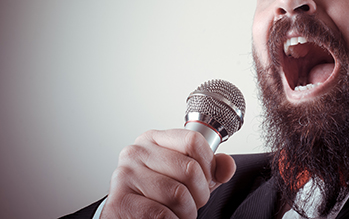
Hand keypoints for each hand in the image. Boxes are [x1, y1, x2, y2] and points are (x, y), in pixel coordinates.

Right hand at [100, 129, 235, 217]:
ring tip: (179, 213)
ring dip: (186, 212)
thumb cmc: (158, 195)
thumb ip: (211, 169)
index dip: (209, 164)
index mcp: (154, 139)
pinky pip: (161, 214)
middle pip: (190, 169)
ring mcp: (125, 175)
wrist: (128, 216)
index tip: (207, 179)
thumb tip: (227, 165)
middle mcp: (137, 152)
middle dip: (200, 195)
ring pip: (178, 194)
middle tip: (192, 203)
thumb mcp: (188, 177)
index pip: (194, 140)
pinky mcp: (119, 201)